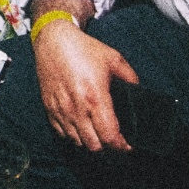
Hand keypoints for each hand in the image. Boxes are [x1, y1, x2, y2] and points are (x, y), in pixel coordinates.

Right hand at [32, 17, 141, 151]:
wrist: (53, 41)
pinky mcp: (49, 109)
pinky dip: (74, 136)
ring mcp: (61, 111)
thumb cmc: (83, 49)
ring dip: (90, 142)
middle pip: (94, 147)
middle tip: (115, 140)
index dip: (122, 146)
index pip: (109, 137)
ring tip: (99, 134)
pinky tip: (82, 127)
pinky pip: (63, 134)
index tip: (128, 145)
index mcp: (95, 97)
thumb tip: (138, 94)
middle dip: (108, 148)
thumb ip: (131, 78)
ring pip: (78, 143)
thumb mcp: (114, 59)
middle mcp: (77, 109)